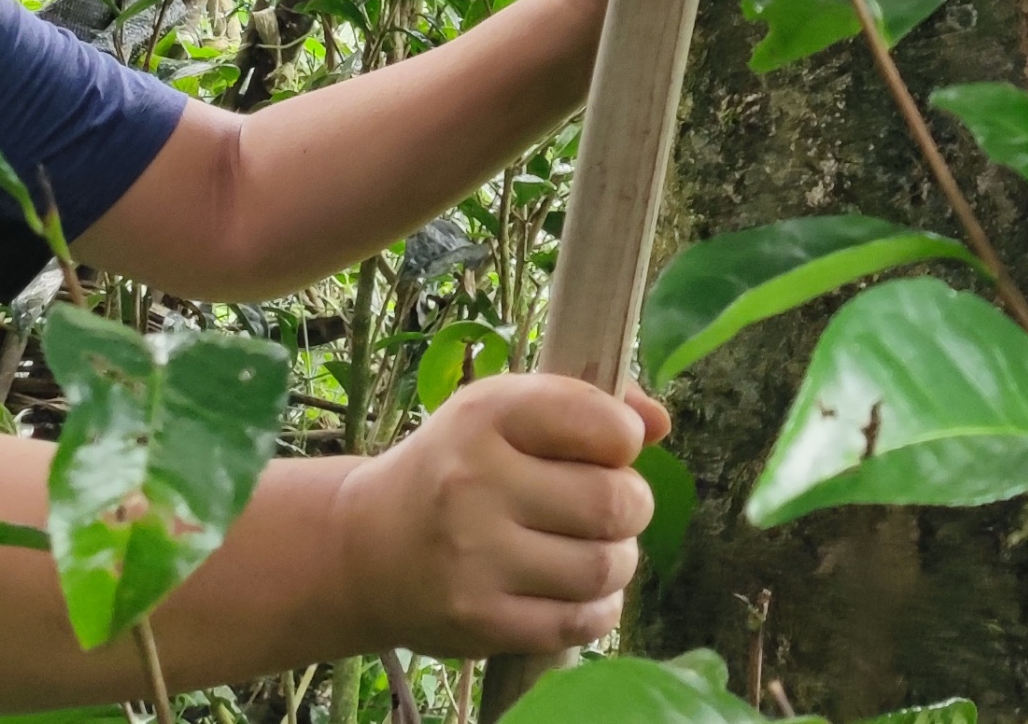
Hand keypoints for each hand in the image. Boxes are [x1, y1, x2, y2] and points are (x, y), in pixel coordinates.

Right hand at [327, 373, 671, 656]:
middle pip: (616, 502)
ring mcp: (474, 558)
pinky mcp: (479, 621)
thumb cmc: (456, 467)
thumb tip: (661, 423)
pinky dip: (598, 608)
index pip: (604, 424)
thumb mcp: (504, 413)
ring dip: (618, 559)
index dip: (624, 438)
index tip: (609, 448)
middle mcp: (475, 483)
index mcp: (487, 415)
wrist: (366, 548)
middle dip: (632, 504)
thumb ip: (587, 406)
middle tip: (609, 506)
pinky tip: (579, 590)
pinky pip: (581, 621)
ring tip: (594, 548)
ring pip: (605, 566)